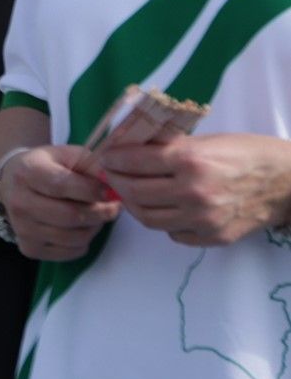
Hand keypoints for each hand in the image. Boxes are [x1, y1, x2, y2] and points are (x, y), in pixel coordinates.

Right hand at [1, 144, 120, 260]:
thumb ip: (92, 164)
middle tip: (112, 207)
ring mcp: (22, 228)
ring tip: (95, 216)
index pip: (61, 185)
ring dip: (94, 228)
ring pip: (74, 237)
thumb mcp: (67, 156)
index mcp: (27, 172)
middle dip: (100, 212)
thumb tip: (113, 181)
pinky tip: (79, 228)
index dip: (91, 190)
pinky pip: (70, 252)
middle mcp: (19, 202)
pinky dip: (83, 242)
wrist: (13, 184)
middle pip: (70, 215)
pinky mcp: (29, 248)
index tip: (109, 191)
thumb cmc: (47, 167)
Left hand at [100, 133, 290, 246]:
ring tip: (131, 193)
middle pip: (135, 193)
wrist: (286, 182)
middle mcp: (194, 192)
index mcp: (190, 160)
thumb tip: (128, 149)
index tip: (106, 157)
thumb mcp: (204, 140)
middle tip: (112, 176)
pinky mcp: (213, 238)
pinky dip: (162, 221)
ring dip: (134, 205)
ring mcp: (204, 219)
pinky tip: (163, 208)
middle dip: (116, 182)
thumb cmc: (246, 153)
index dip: (113, 159)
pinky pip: (173, 233)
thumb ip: (167, 148)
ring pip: (149, 218)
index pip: (134, 162)